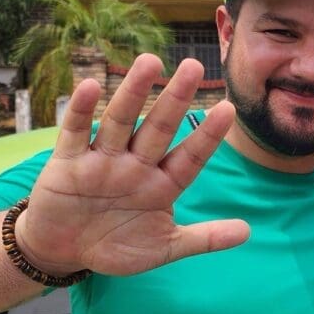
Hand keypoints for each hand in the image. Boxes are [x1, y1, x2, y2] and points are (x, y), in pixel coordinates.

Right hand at [14, 54, 249, 276]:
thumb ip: (204, 239)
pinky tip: (92, 85)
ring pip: (122, 121)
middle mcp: (136, 165)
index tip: (228, 110)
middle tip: (194, 65)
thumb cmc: (116, 246)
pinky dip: (82, 110)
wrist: (64, 251)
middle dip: (176, 98)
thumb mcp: (164, 247)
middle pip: (160, 128)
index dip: (208, 136)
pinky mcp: (68, 162)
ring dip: (134, 92)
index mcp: (163, 184)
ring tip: (149, 62)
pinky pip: (76, 132)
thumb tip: (248, 231)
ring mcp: (103, 160)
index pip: (190, 156)